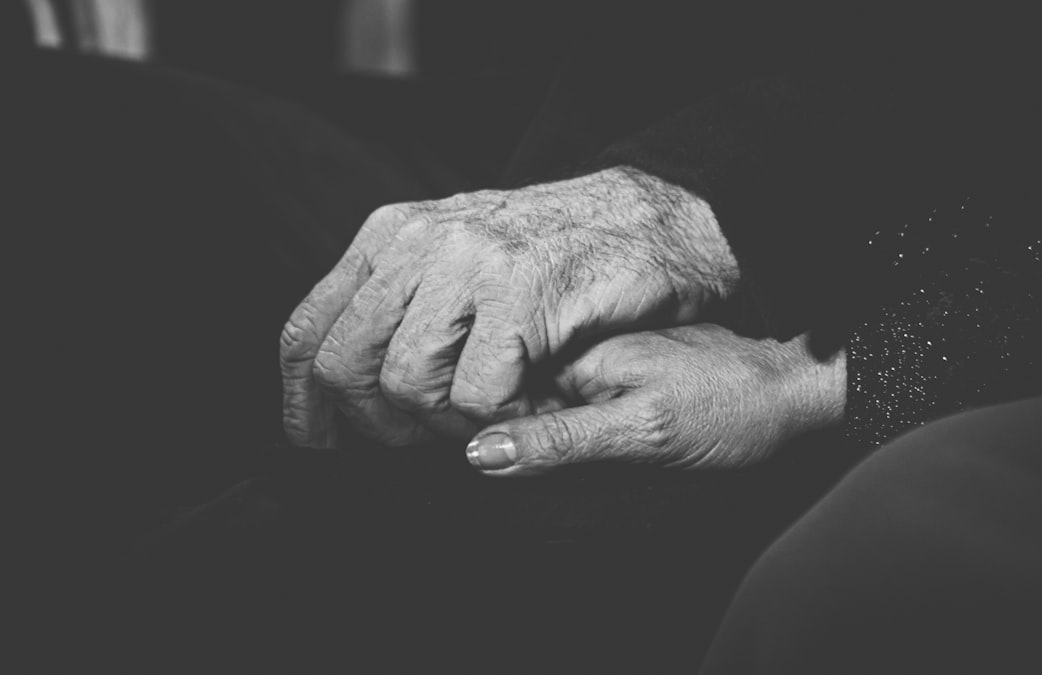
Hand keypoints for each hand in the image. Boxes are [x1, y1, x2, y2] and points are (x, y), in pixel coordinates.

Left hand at [281, 167, 738, 446]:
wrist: (645, 221)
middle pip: (347, 366)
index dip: (301, 401)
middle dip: (380, 425)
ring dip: (450, 426)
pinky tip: (533, 403)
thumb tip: (345, 379)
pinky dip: (505, 420)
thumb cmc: (553, 255)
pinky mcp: (521, 290)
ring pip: (408, 385)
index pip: (308, 328)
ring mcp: (470, 262)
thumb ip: (400, 303)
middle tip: (427, 439)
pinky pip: (477, 394)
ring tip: (496, 414)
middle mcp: (420, 240)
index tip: (318, 442)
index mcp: (392, 234)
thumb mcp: (456, 259)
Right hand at [464, 325, 845, 474]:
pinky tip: (619, 470)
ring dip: (571, 467)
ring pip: (564, 431)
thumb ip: (563, 440)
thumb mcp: (642, 430)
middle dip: (542, 465)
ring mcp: (612, 379)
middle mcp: (588, 366)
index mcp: (578, 363)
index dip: (507, 457)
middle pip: (533, 425)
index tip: (513, 489)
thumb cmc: (732, 404)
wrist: (798, 391)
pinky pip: (595, 430)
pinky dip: (599, 457)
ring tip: (607, 480)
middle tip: (577, 488)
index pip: (508, 414)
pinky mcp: (633, 393)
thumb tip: (482, 452)